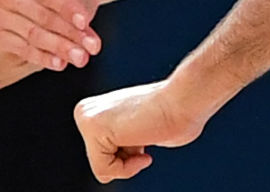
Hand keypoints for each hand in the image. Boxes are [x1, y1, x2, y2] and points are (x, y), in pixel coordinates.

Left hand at [73, 80, 207, 182]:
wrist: (184, 99)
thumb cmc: (175, 114)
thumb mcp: (139, 132)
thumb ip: (124, 138)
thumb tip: (124, 147)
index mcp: (95, 111)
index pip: (103, 156)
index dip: (131, 155)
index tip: (145, 133)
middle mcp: (85, 111)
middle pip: (100, 162)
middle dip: (127, 157)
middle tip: (146, 133)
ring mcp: (86, 117)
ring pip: (102, 168)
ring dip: (129, 161)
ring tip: (144, 134)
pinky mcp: (93, 127)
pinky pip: (104, 171)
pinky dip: (127, 168)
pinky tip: (142, 143)